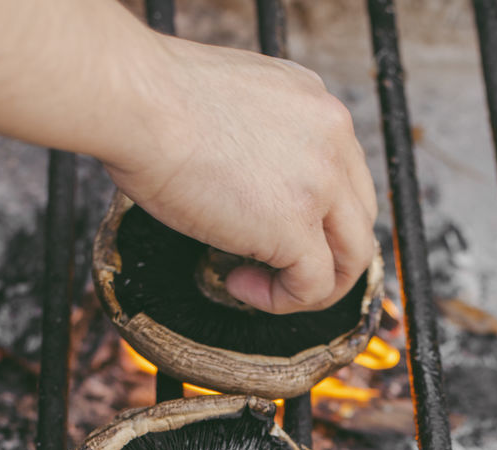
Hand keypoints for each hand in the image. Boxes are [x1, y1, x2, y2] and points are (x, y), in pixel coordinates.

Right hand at [102, 35, 377, 314]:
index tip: (274, 232)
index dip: (319, 217)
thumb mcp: (233, 105)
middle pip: (359, 219)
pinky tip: (240, 284)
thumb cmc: (155, 102)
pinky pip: (313, 285)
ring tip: (260, 286)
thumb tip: (248, 186)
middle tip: (278, 270)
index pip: (347, 176)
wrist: (137, 102)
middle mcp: (333, 136)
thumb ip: (260, 141)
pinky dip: (281, 300)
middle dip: (326, 256)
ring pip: (352, 256)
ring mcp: (321, 182)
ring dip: (311, 286)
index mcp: (316, 105)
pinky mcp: (297, 225)